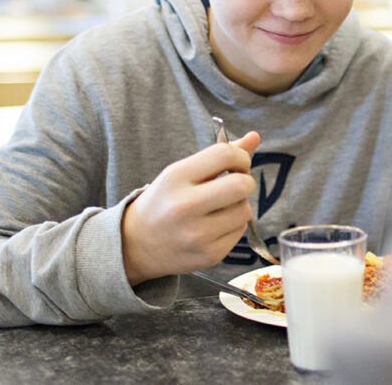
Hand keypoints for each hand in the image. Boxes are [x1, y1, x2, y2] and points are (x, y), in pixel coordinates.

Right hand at [121, 131, 260, 285]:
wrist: (137, 245)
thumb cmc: (165, 201)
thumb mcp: (182, 173)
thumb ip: (218, 155)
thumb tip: (255, 136)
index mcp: (176, 178)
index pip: (225, 155)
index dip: (240, 157)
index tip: (236, 164)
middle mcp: (184, 206)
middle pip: (241, 185)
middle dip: (246, 181)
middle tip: (236, 185)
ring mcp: (197, 234)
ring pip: (245, 210)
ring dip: (239, 205)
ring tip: (220, 207)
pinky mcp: (209, 255)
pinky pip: (241, 231)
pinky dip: (234, 225)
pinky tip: (215, 225)